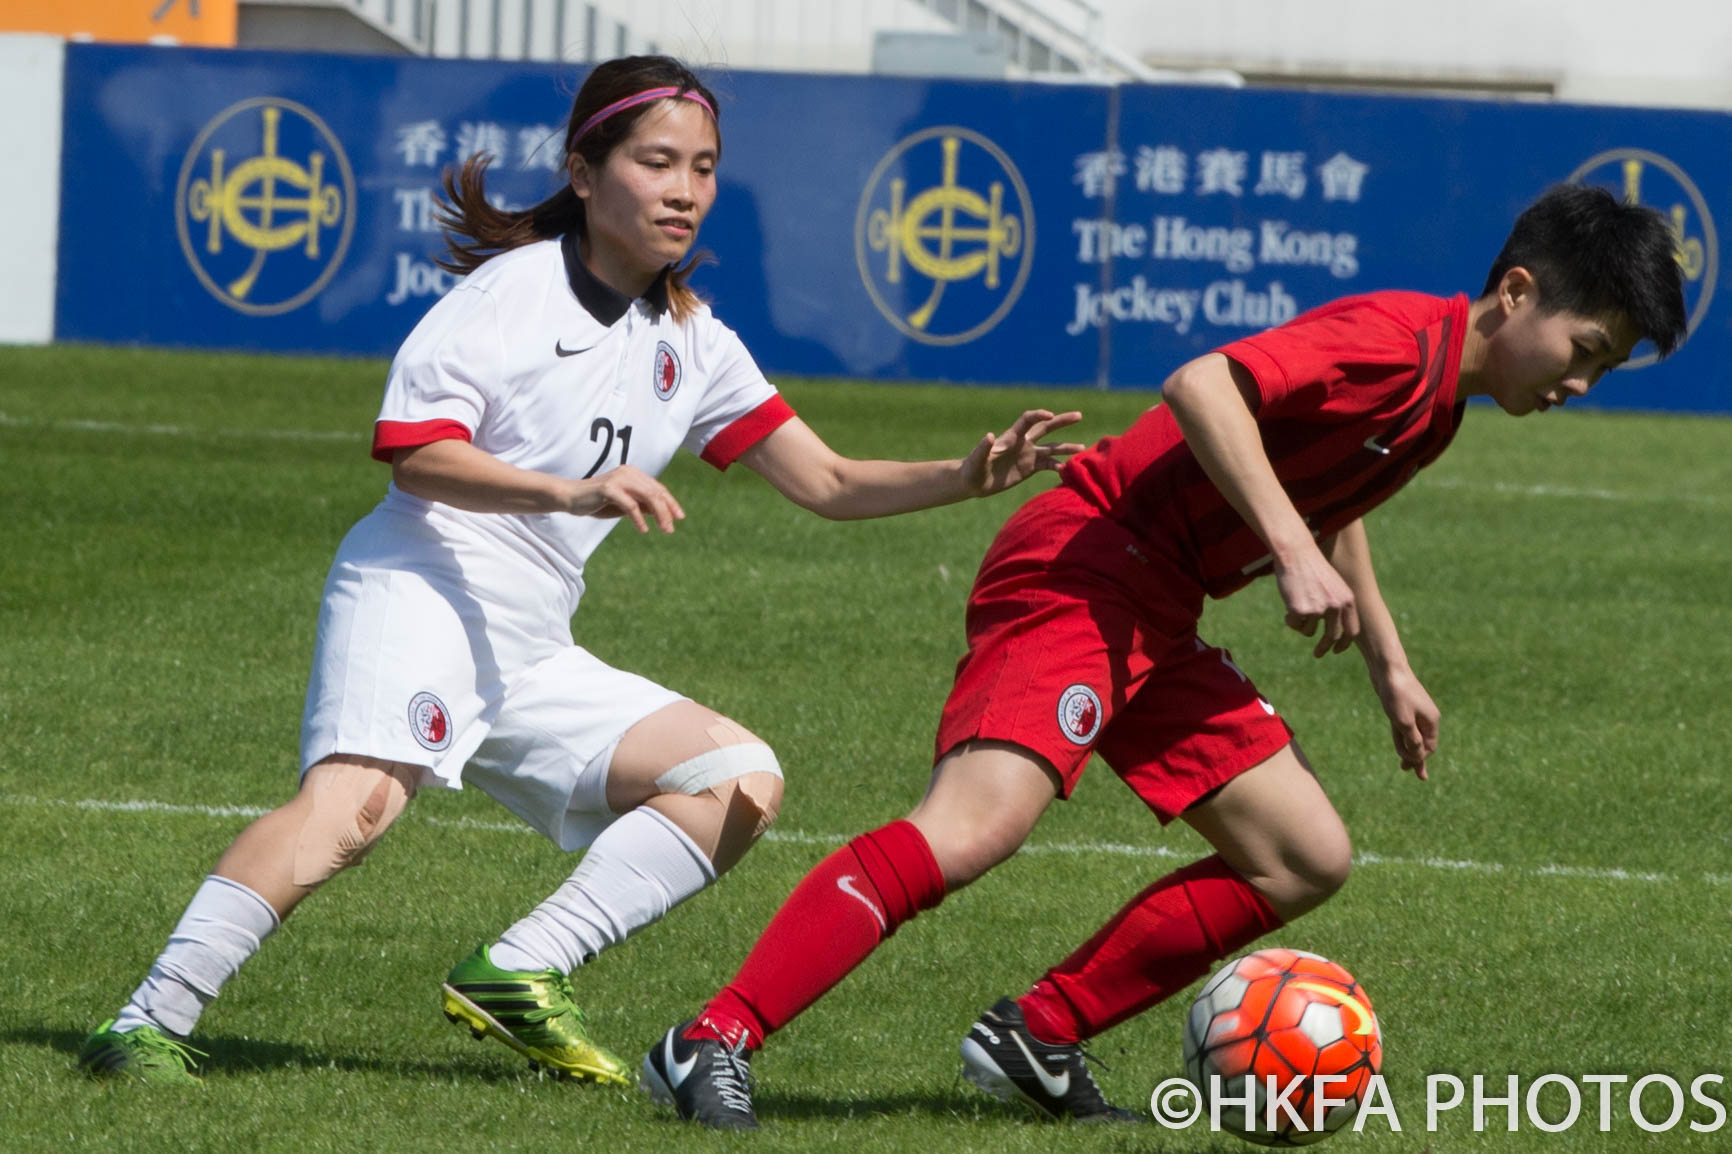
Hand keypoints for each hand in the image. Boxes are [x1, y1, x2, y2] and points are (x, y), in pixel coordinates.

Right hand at [564, 465, 683, 533]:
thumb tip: (662, 513)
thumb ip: (641, 505)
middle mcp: (628, 473)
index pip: (658, 488)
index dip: (671, 503)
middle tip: (671, 529)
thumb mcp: (624, 505)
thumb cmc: (598, 502)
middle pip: (656, 492)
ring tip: (664, 529)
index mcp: (633, 474)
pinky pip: (630, 504)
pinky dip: (639, 518)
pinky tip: (643, 530)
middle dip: (667, 511)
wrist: (570, 498)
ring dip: (659, 514)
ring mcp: (619, 479)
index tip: (680, 517)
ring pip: (648, 496)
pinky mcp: (609, 488)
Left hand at [960, 409, 1085, 495]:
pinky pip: (1048, 465)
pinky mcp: (1030, 468)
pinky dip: (1059, 466)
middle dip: (1061, 421)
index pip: (1028, 421)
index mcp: (1011, 437)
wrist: (973, 482)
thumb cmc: (972, 468)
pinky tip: (1069, 470)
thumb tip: (990, 436)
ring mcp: (1028, 455)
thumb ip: (982, 448)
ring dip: (1066, 447)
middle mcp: (1023, 443)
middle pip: (1045, 428)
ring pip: (1051, 447)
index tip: (1050, 415)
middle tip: (1079, 415)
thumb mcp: (976, 460)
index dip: (1038, 415)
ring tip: (1082, 447)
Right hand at [1273, 542, 1358, 656]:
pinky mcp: (1301, 610)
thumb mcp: (1332, 585)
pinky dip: (1290, 619)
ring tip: (1295, 606)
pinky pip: (1295, 624)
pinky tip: (1289, 601)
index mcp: (1347, 600)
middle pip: (1332, 636)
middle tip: (1318, 654)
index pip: (1351, 630)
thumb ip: (1336, 605)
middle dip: (1324, 648)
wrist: (1296, 553)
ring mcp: (1319, 609)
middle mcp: (1336, 606)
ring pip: (1309, 631)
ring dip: (1301, 625)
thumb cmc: (1312, 567)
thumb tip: (1332, 632)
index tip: (1337, 650)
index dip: (1344, 643)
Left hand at [1372, 665, 1438, 779]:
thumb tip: (1419, 757)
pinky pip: (1403, 727)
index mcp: (1431, 721)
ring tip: (1404, 768)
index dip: (1419, 758)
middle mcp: (1425, 717)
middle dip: (1417, 758)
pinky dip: (1402, 738)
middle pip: (1422, 743)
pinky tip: (1402, 747)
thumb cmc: (1397, 695)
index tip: (1407, 764)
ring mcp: (1413, 712)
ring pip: (1411, 735)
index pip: (1429, 747)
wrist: (1388, 669)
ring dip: (1407, 749)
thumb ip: (1412, 741)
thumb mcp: (1404, 722)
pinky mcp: (1401, 707)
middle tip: (1417, 776)